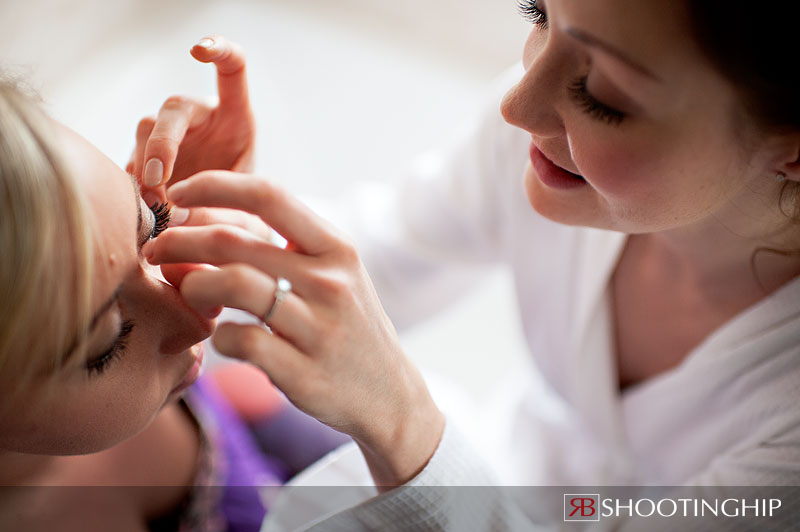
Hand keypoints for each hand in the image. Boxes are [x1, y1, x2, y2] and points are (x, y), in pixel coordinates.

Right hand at [128, 36, 254, 205]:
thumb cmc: (242, 199)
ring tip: (157, 206)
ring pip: (146, 132)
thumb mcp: (244, 198)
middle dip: (161, 143)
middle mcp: (199, 117)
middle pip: (173, 108)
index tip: (199, 50)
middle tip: (158, 179)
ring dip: (145, 169)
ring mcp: (170, 135)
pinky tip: (145, 211)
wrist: (224, 219)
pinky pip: (132, 161)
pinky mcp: (147, 157)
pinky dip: (136, 187)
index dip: (219, 51)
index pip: (232, 70)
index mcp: (234, 116)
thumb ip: (221, 200)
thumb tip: (177, 216)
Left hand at [142, 171, 444, 487]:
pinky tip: (221, 337)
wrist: (388, 393)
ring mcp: (319, 328)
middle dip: (180, 240)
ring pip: (233, 285)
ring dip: (193, 285)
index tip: (177, 195)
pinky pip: (239, 340)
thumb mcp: (336, 275)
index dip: (214, 186)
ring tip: (188, 293)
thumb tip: (213, 216)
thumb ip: (289, 246)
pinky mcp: (303, 372)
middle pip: (235, 242)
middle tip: (156, 250)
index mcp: (337, 249)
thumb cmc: (347, 325)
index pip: (270, 197)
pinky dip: (217, 336)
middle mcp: (331, 282)